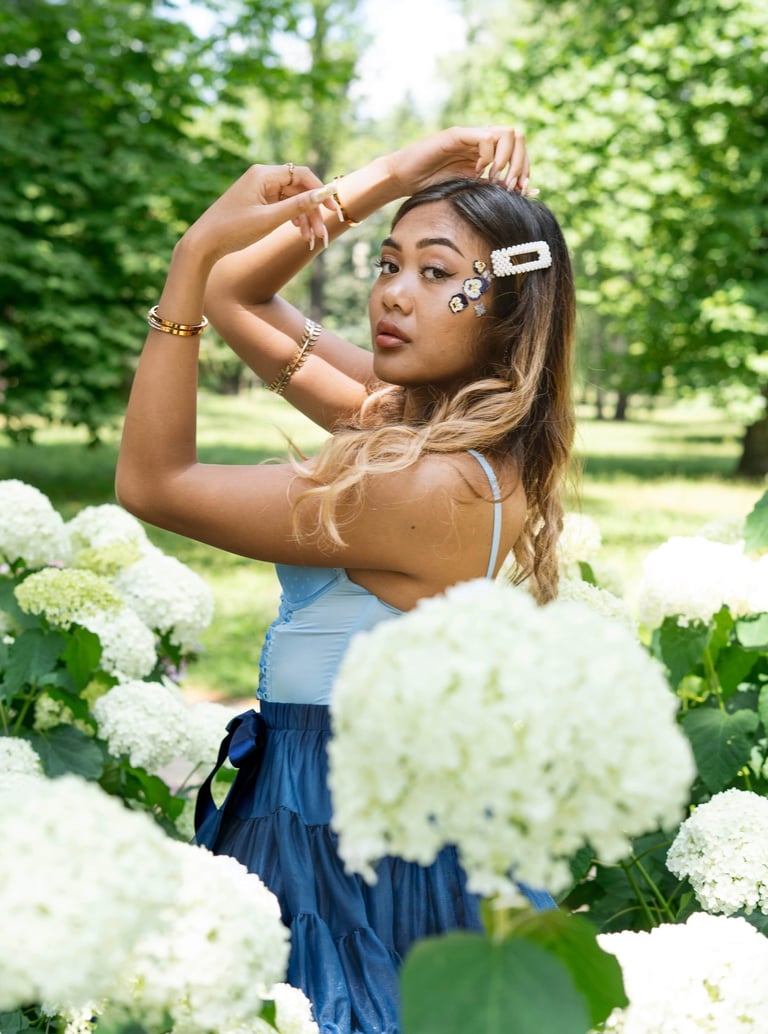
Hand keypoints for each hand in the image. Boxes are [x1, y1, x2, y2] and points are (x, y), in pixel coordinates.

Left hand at [183, 162, 337, 262]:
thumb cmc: (233, 229)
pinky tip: (299, 233)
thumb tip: (322, 194)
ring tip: (311, 240)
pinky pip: (282, 206)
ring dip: (304, 219)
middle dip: (312, 212)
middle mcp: (262, 177)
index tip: (332, 210)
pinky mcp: (257, 202)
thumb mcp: (269, 219)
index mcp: (263, 174)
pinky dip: (292, 219)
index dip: (320, 191)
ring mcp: (259, 190)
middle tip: (322, 235)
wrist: (205, 242)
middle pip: (298, 189)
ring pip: (292, 200)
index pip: (301, 175)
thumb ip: (296, 206)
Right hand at [386, 126, 530, 195]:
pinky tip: (478, 172)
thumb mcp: (471, 190)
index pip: (520, 149)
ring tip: (494, 178)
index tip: (520, 191)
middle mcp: (482, 140)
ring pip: (506, 133)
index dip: (525, 169)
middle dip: (520, 163)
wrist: (403, 180)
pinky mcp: (456, 135)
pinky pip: (485, 137)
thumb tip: (531, 192)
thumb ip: (496, 188)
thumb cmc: (432, 187)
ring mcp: (470, 136)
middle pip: (518, 136)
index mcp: (487, 152)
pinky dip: (489, 157)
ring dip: (507, 159)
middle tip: (509, 185)